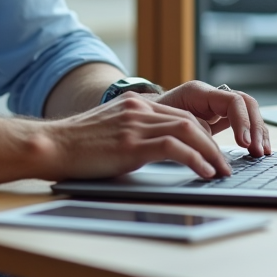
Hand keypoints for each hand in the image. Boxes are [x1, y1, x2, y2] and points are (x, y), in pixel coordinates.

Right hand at [40, 93, 232, 179]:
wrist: (50, 144)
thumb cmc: (75, 145)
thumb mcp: (109, 130)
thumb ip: (132, 131)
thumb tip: (155, 150)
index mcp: (134, 104)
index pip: (180, 114)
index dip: (202, 133)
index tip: (213, 152)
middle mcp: (138, 109)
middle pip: (190, 120)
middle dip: (213, 144)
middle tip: (225, 165)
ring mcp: (134, 124)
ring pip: (188, 131)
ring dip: (211, 153)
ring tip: (221, 171)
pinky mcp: (130, 144)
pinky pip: (174, 148)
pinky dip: (195, 159)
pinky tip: (204, 172)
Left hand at [153, 80, 270, 156]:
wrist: (143, 117)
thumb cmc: (151, 120)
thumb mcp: (167, 124)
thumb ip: (190, 130)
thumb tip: (208, 146)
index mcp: (198, 92)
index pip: (232, 100)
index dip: (241, 121)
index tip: (243, 142)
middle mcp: (211, 95)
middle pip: (246, 103)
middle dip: (255, 127)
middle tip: (257, 150)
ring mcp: (217, 105)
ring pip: (248, 112)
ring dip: (258, 132)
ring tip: (261, 153)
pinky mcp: (220, 117)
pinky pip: (243, 122)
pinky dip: (252, 135)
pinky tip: (257, 150)